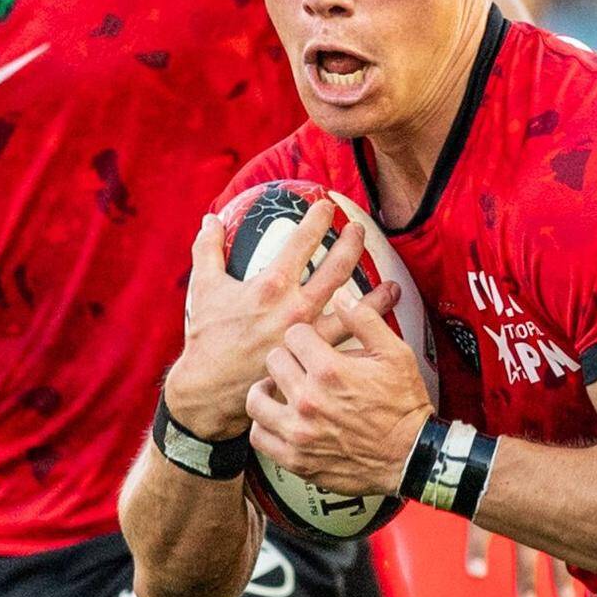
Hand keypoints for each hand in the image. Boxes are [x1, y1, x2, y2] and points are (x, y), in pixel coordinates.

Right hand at [171, 195, 363, 437]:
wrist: (210, 390)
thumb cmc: (207, 338)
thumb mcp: (204, 287)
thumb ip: (207, 249)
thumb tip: (209, 220)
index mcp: (271, 285)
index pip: (302, 242)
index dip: (318, 219)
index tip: (327, 205)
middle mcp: (295, 308)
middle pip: (337, 269)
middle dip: (352, 244)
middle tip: (359, 231)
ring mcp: (308, 336)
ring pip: (354, 312)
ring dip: (376, 297)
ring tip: (392, 286)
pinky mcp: (313, 362)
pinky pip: (348, 345)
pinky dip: (366, 337)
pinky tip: (378, 333)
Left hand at [252, 289, 431, 506]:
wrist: (410, 456)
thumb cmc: (403, 408)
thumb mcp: (395, 354)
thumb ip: (365, 320)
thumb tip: (342, 297)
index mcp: (330, 371)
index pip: (294, 334)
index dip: (305, 335)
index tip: (311, 343)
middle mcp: (309, 400)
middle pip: (273, 360)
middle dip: (288, 358)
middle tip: (300, 364)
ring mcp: (299, 431)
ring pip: (256, 398)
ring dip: (267, 389)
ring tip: (280, 388)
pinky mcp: (296, 458)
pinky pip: (259, 436)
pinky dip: (264, 425)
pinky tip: (277, 418)